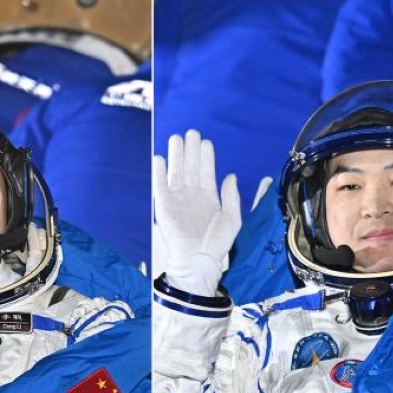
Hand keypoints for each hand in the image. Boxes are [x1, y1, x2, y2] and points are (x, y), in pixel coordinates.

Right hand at [153, 130, 240, 295]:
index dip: (206, 157)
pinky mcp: (164, 207)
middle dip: (191, 150)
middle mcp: (192, 196)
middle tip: (192, 132)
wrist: (197, 260)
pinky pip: (160, 186)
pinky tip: (160, 158)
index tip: (206, 142)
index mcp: (208, 198)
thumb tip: (230, 175)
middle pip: (190, 167)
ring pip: (176, 172)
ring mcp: (177, 200)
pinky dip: (159, 172)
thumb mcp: (232, 219)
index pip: (206, 171)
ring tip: (176, 138)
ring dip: (176, 155)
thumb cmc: (216, 244)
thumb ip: (232, 197)